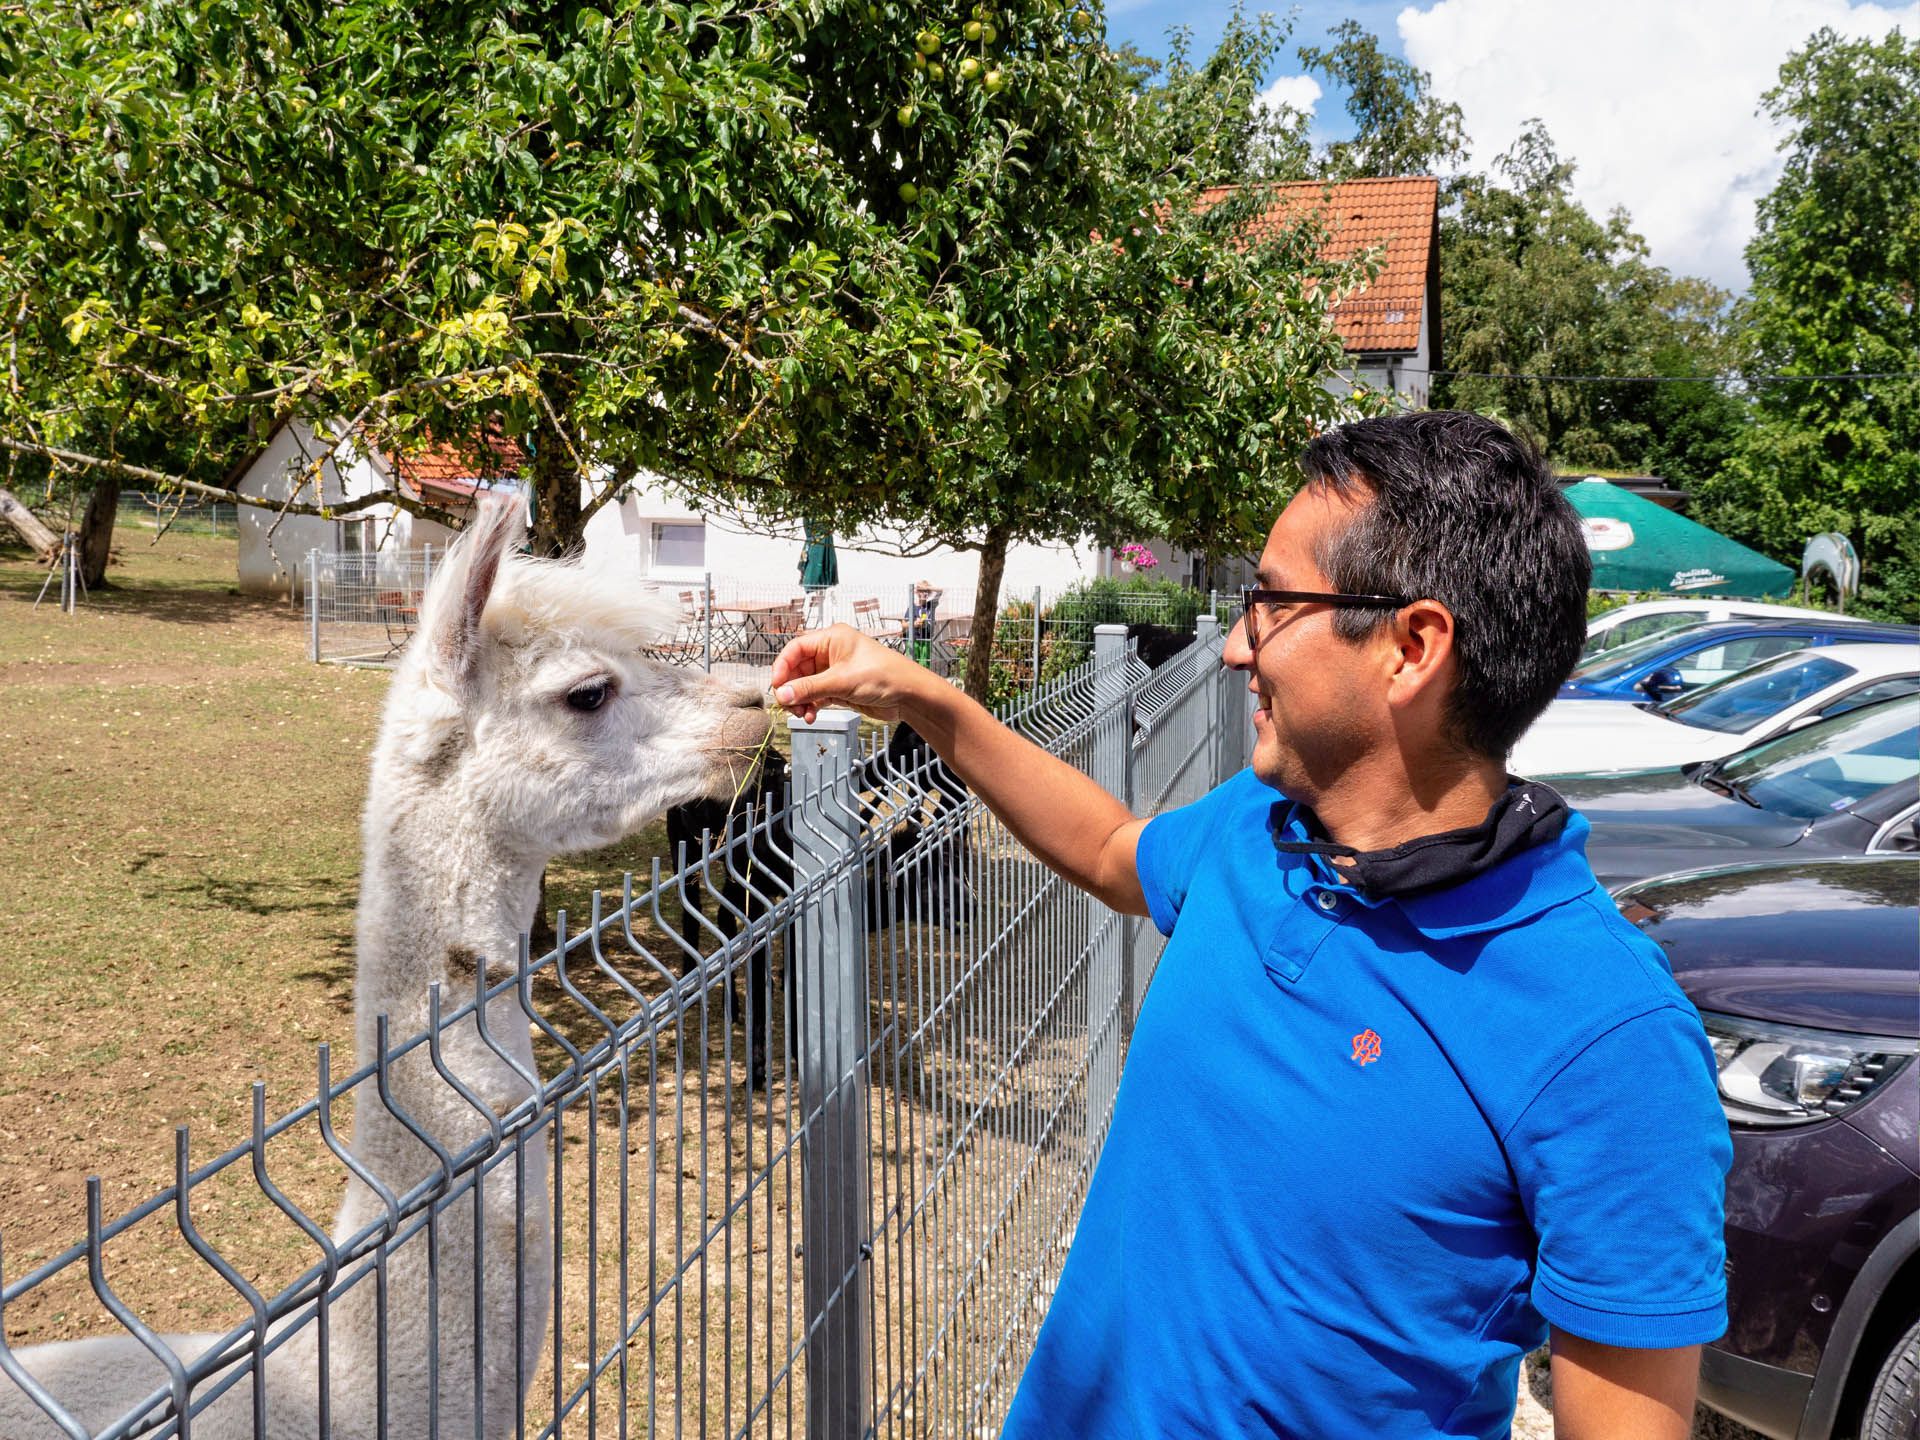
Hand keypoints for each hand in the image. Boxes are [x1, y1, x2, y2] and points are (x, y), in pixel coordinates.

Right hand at [771, 624, 927, 723]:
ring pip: (805, 684)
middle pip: (797, 668)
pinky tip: (811, 715)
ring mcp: (835, 671)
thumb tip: (782, 694)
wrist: (909, 695)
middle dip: (791, 688)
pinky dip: (811, 706)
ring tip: (802, 714)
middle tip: (788, 704)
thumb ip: (810, 688)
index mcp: (832, 638)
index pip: (796, 648)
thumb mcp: (842, 681)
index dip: (782, 667)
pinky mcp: (839, 688)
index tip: (776, 685)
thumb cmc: (885, 675)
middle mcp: (831, 652)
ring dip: (800, 700)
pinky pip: (816, 696)